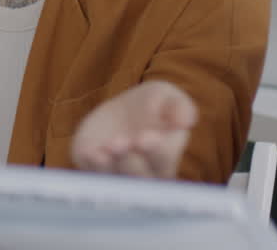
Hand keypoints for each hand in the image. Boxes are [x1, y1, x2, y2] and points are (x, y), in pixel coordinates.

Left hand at [70, 80, 197, 178]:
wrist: (124, 109)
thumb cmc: (153, 104)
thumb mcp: (168, 97)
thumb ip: (180, 107)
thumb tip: (185, 121)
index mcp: (166, 158)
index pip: (164, 161)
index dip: (156, 152)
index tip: (146, 137)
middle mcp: (142, 173)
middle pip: (138, 177)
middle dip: (129, 162)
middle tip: (120, 143)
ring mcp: (116, 172)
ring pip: (113, 179)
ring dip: (108, 166)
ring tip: (105, 148)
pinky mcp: (93, 168)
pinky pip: (91, 173)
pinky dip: (90, 166)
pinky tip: (90, 152)